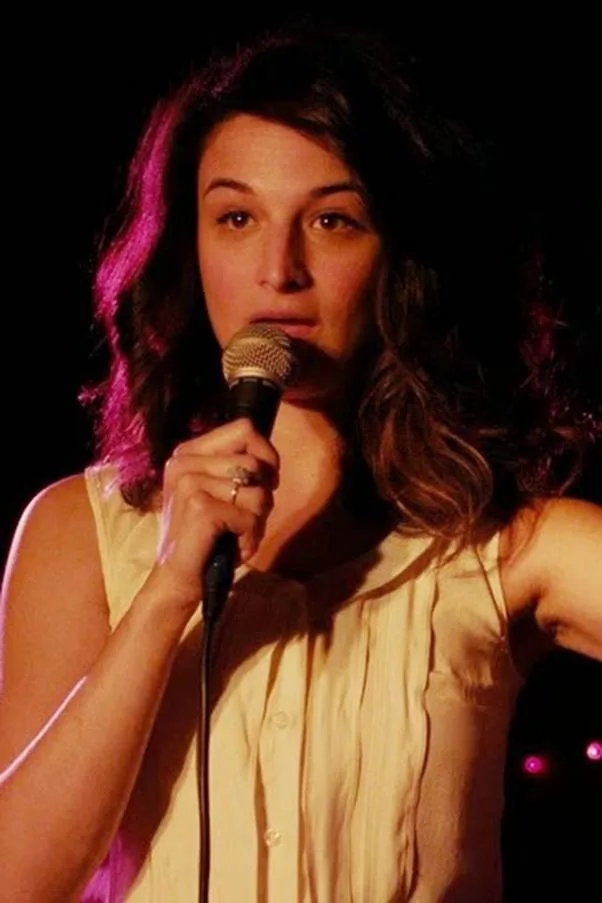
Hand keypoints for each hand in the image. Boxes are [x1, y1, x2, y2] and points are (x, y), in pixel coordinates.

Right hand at [149, 418, 278, 612]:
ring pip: (257, 492)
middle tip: (247, 519)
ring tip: (238, 535)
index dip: (267, 453)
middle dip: (264, 496)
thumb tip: (271, 458)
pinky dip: (251, 537)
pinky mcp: (199, 507)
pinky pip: (250, 517)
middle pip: (255, 463)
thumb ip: (239, 469)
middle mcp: (184, 462)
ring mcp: (189, 483)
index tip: (266, 481)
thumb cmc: (207, 537)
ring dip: (258, 520)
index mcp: (187, 453)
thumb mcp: (220, 493)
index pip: (244, 428)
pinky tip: (235, 548)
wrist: (176, 578)